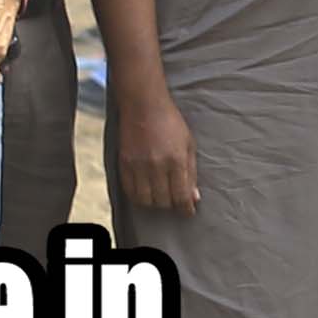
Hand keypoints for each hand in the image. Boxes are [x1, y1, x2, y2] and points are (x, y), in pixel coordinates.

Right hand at [109, 87, 200, 215]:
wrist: (143, 105)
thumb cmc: (171, 123)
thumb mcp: (189, 144)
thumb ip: (191, 172)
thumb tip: (194, 197)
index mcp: (176, 160)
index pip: (181, 196)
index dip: (186, 209)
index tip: (188, 212)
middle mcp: (156, 165)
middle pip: (162, 201)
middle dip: (171, 205)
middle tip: (174, 201)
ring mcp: (137, 165)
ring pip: (145, 200)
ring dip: (154, 203)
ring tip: (160, 197)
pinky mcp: (123, 163)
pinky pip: (129, 191)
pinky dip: (138, 196)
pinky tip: (145, 192)